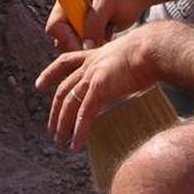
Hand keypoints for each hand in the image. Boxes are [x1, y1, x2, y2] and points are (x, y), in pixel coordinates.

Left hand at [35, 25, 160, 150]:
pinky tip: (76, 144)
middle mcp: (90, 65)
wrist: (154, 49)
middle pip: (64, 89)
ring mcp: (93, 75)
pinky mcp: (100, 87)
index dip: (50, 74)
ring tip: (60, 140)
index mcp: (94, 56)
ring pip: (70, 103)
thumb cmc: (150, 53)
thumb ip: (120, 70)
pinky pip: (85, 113)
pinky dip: (79, 130)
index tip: (39, 84)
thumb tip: (127, 79)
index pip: (65, 63)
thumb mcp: (128, 59)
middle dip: (55, 110)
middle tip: (51, 127)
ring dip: (63, 124)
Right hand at [44, 0, 152, 51]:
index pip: (55, 26)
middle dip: (76, 47)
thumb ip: (94, 23)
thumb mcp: (107, 3)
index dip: (65, 39)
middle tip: (96, 49)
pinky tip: (108, 41)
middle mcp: (70, 14)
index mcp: (68, 1)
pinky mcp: (89, 34)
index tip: (82, 47)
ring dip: (86, 49)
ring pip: (73, 46)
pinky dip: (94, 49)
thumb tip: (86, 44)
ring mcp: (79, 25)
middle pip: (61, 40)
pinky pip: (85, 48)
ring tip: (105, 40)